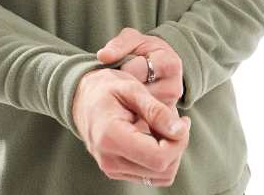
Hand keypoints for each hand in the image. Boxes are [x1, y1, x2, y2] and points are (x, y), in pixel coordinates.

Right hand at [72, 67, 190, 186]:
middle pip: (162, 170)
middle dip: (177, 145)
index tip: (182, 120)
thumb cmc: (105, 87)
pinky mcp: (117, 171)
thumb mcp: (131, 88)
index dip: (179, 142)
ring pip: (160, 176)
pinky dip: (161, 157)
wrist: (81, 97)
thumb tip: (180, 131)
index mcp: (111, 137)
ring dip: (171, 152)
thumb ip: (156, 110)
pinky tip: (157, 134)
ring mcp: (113, 169)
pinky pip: (150, 174)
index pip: (158, 157)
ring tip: (166, 125)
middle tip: (176, 119)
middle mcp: (110, 160)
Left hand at [96, 28, 184, 134]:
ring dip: (124, 103)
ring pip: (138, 110)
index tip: (116, 68)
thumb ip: (118, 45)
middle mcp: (174, 87)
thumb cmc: (143, 50)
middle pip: (139, 93)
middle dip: (123, 88)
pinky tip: (122, 106)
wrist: (155, 66)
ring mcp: (169, 106)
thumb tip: (103, 56)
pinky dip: (128, 116)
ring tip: (118, 94)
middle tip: (113, 84)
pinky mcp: (162, 122)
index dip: (122, 69)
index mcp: (169, 63)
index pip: (138, 70)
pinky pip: (140, 122)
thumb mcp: (132, 39)